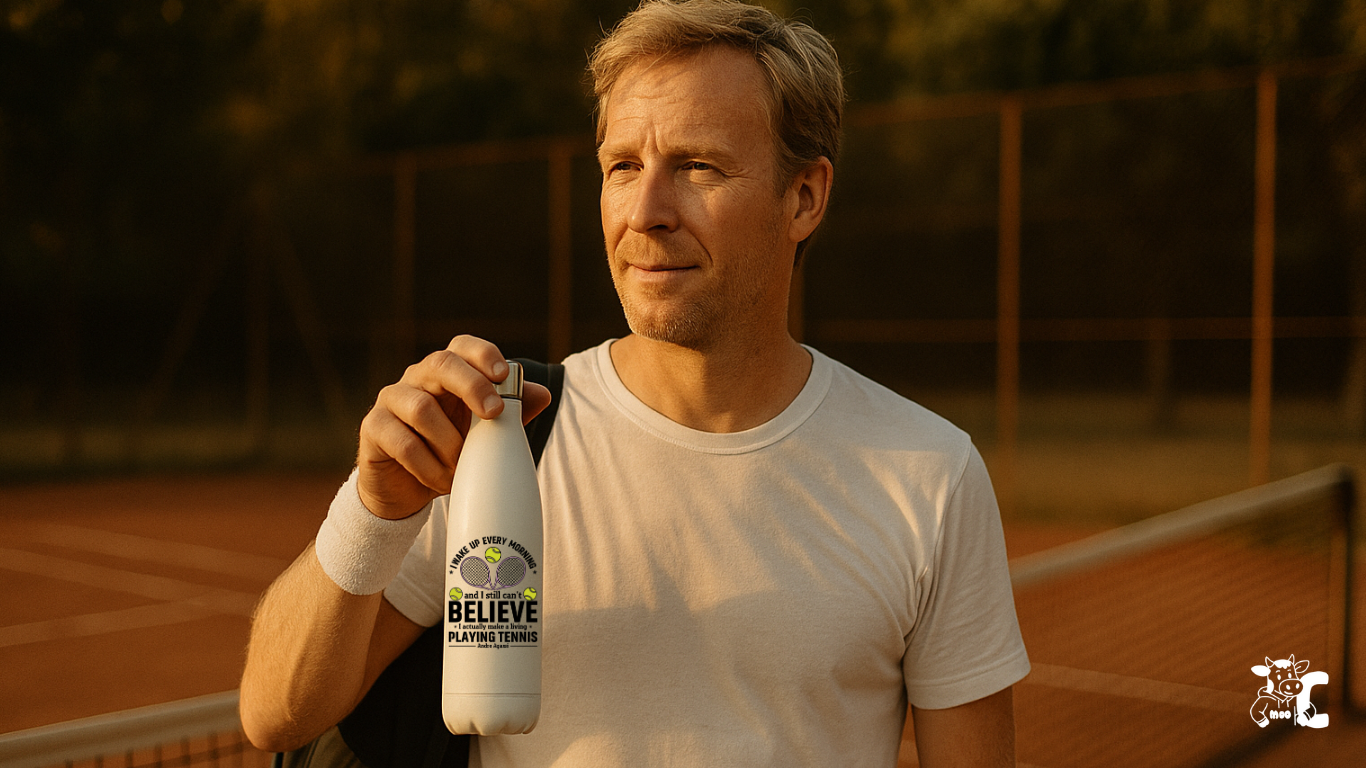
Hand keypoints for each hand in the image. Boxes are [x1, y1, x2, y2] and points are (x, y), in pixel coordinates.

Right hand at [356, 335, 551, 519]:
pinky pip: (403, 442)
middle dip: (472, 386)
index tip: (504, 374)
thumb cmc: (447, 451)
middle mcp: (416, 378)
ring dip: (450, 443)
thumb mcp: (484, 434)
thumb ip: (512, 412)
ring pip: (421, 408)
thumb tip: (543, 393)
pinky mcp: (373, 428)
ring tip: (462, 466)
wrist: (405, 489)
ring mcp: (391, 399)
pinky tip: (442, 480)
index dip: (483, 354)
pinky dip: (428, 466)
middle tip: (494, 414)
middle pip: (440, 364)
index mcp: (447, 374)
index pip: (462, 347)